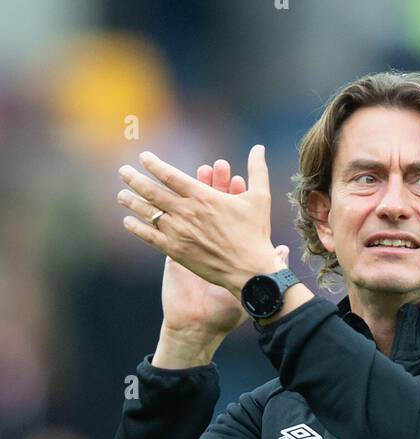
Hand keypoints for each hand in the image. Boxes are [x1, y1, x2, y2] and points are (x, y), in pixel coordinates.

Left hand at [118, 145, 280, 299]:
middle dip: (135, 180)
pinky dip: (138, 229)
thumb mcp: (260, 198)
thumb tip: (259, 147)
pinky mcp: (176, 251)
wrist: (250, 272)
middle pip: (152, 192)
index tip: (143, 157)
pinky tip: (128, 222)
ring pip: (148, 213)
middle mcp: (186, 212)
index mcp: (202, 196)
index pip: (169, 175)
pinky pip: (151, 237)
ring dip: (132, 202)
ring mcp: (179, 232)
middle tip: (123, 172)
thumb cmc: (256, 235)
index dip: (153, 165)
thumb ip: (256, 170)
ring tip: (121, 195)